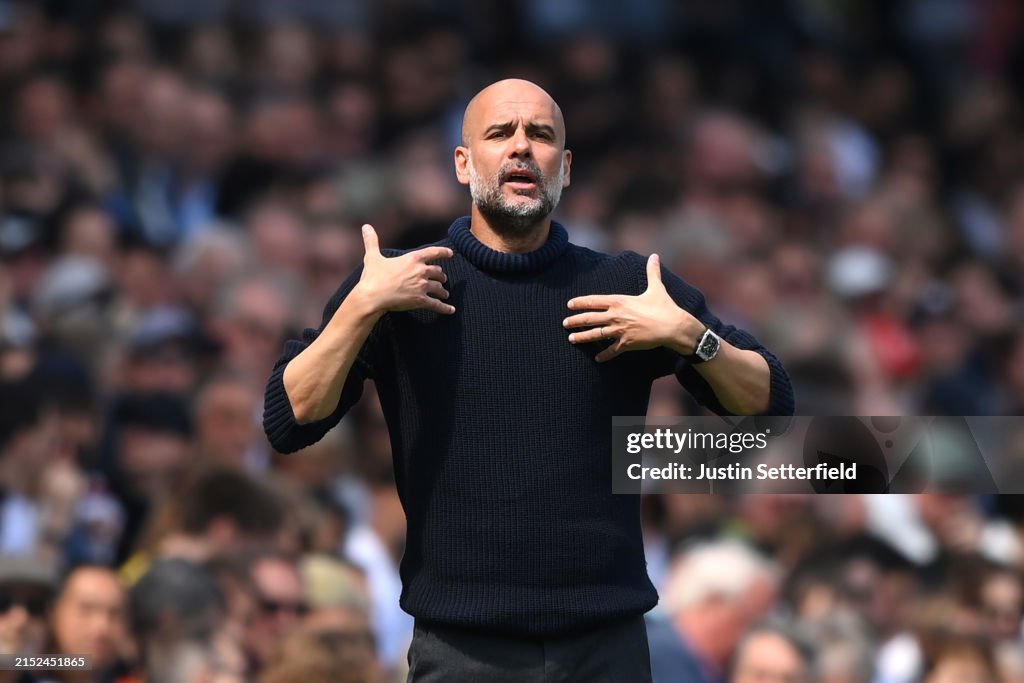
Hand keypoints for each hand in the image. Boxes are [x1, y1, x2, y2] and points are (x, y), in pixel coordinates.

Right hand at [354, 224, 455, 314]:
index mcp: (412, 259)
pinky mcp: (421, 301)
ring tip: (444, 294)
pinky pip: (437, 305)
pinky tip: (451, 310)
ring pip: (439, 288)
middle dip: (440, 276)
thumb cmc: (372, 277)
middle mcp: (421, 271)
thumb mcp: (372, 257)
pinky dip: (445, 308)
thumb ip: (372, 241)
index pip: (433, 252)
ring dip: (442, 291)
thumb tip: (366, 226)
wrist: (372, 297)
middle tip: (442, 279)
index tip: (451, 253)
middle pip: (438, 272)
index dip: (443, 252)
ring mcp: (422, 287)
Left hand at [564, 254, 702, 361]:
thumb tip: (655, 256)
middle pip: (590, 318)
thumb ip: (652, 272)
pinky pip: (612, 351)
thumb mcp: (656, 288)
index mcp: (620, 301)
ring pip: (596, 335)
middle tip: (564, 323)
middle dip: (575, 321)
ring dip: (582, 337)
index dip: (580, 302)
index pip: (594, 301)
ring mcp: (620, 331)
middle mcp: (616, 316)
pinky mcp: (626, 344)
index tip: (570, 305)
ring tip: (572, 339)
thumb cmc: (664, 306)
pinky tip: (597, 359)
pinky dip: (604, 355)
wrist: (672, 326)